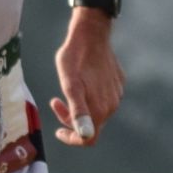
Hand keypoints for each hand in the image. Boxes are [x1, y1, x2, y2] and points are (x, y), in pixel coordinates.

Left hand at [49, 11, 124, 147]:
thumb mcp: (69, 84)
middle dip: (71, 120)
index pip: (88, 139)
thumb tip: (85, 135)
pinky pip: (103, 98)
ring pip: (96, 112)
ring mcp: (116, 94)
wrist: (91, 34)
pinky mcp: (117, 83)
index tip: (58, 130)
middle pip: (91, 126)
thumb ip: (78, 111)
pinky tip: (80, 82)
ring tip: (64, 90)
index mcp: (100, 109)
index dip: (72, 139)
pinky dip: (88, 96)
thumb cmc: (75, 58)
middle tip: (55, 102)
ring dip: (79, 107)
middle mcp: (112, 105)